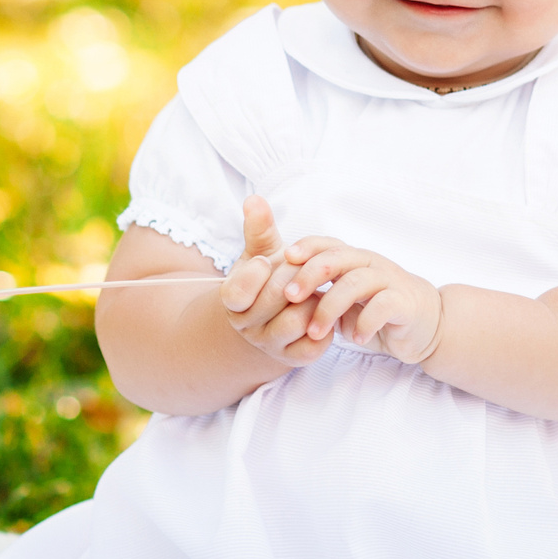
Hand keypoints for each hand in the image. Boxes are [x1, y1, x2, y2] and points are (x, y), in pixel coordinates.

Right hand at [219, 196, 331, 367]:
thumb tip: (254, 200)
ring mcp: (271, 345)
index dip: (254, 274)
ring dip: (311, 299)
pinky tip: (323, 309)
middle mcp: (248, 327)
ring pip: (296, 322)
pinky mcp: (296, 358)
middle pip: (275, 299)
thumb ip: (258, 228)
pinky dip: (324, 325)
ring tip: (314, 288)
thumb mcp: (260, 252)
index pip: (236, 292)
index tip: (266, 261)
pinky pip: (314, 345)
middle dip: (294, 276)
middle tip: (304, 266)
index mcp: (233, 301)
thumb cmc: (267, 280)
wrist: (273, 318)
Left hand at [275, 235, 443, 365]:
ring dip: (330, 307)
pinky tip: (355, 339)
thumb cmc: (379, 312)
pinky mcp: (406, 303)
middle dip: (310, 275)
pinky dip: (365, 323)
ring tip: (315, 332)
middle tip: (290, 297)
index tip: (285, 258)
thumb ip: (320, 295)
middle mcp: (371, 264)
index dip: (307, 246)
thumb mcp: (345, 301)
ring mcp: (390, 281)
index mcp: (354, 260)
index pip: (328, 243)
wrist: (427, 325)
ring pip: (356, 282)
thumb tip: (282, 298)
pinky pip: (383, 306)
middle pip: (338, 258)